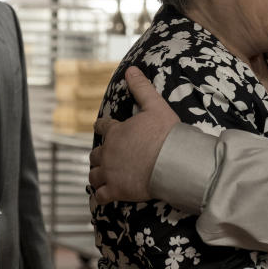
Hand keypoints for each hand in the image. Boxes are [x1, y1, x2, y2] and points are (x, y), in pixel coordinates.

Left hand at [88, 66, 179, 202]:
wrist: (173, 162)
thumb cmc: (166, 133)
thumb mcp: (155, 105)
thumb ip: (141, 87)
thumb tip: (131, 69)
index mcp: (115, 132)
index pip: (102, 127)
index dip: (101, 128)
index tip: (100, 128)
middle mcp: (108, 152)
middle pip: (95, 154)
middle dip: (98, 156)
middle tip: (102, 158)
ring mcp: (110, 173)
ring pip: (94, 175)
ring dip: (96, 175)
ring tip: (99, 177)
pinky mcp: (116, 190)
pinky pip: (100, 196)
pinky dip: (98, 197)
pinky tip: (98, 199)